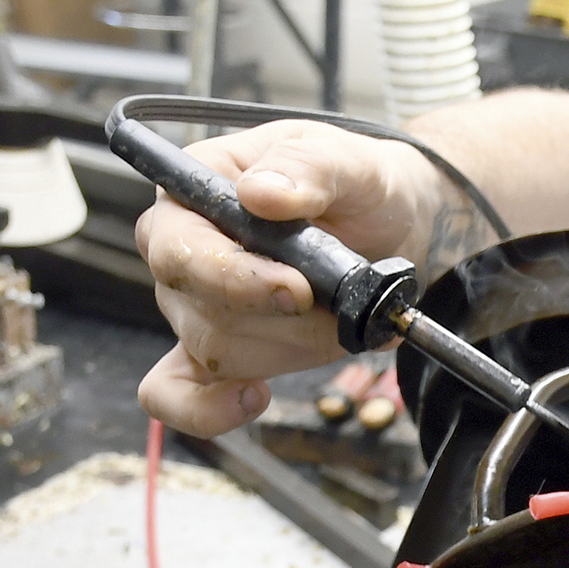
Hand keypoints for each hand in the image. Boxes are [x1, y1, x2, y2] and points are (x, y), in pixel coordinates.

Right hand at [134, 121, 442, 438]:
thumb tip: (263, 193)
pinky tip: (254, 399)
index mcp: (191, 192)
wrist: (392, 225)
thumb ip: (307, 166)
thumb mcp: (345, 157)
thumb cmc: (356, 182)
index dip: (232, 278)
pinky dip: (209, 410)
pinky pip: (179, 393)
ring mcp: (195, 307)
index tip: (298, 288)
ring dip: (290, 346)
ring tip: (339, 316)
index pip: (177, 248)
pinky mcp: (222, 350)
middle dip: (278, 319)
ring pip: (216, 355)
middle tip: (337, 302)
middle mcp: (181, 251)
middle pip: (197, 311)